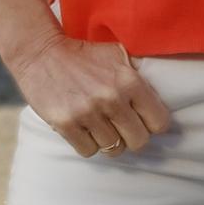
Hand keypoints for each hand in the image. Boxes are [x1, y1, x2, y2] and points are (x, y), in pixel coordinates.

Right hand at [4, 32, 173, 157]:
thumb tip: (162, 96)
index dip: (153, 124)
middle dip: (132, 137)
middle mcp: (111, 98)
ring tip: (100, 125)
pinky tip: (83, 129)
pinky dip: (87, 144)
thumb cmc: (83, 55)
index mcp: (129, 81)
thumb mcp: (117, 54)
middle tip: (122, 128)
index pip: (159, 122)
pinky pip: (88, 152)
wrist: (40, 53)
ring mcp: (87, 113)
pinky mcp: (65, 124)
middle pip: (138, 142)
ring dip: (108, 141)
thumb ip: (139, 74)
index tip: (144, 121)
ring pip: (113, 149)